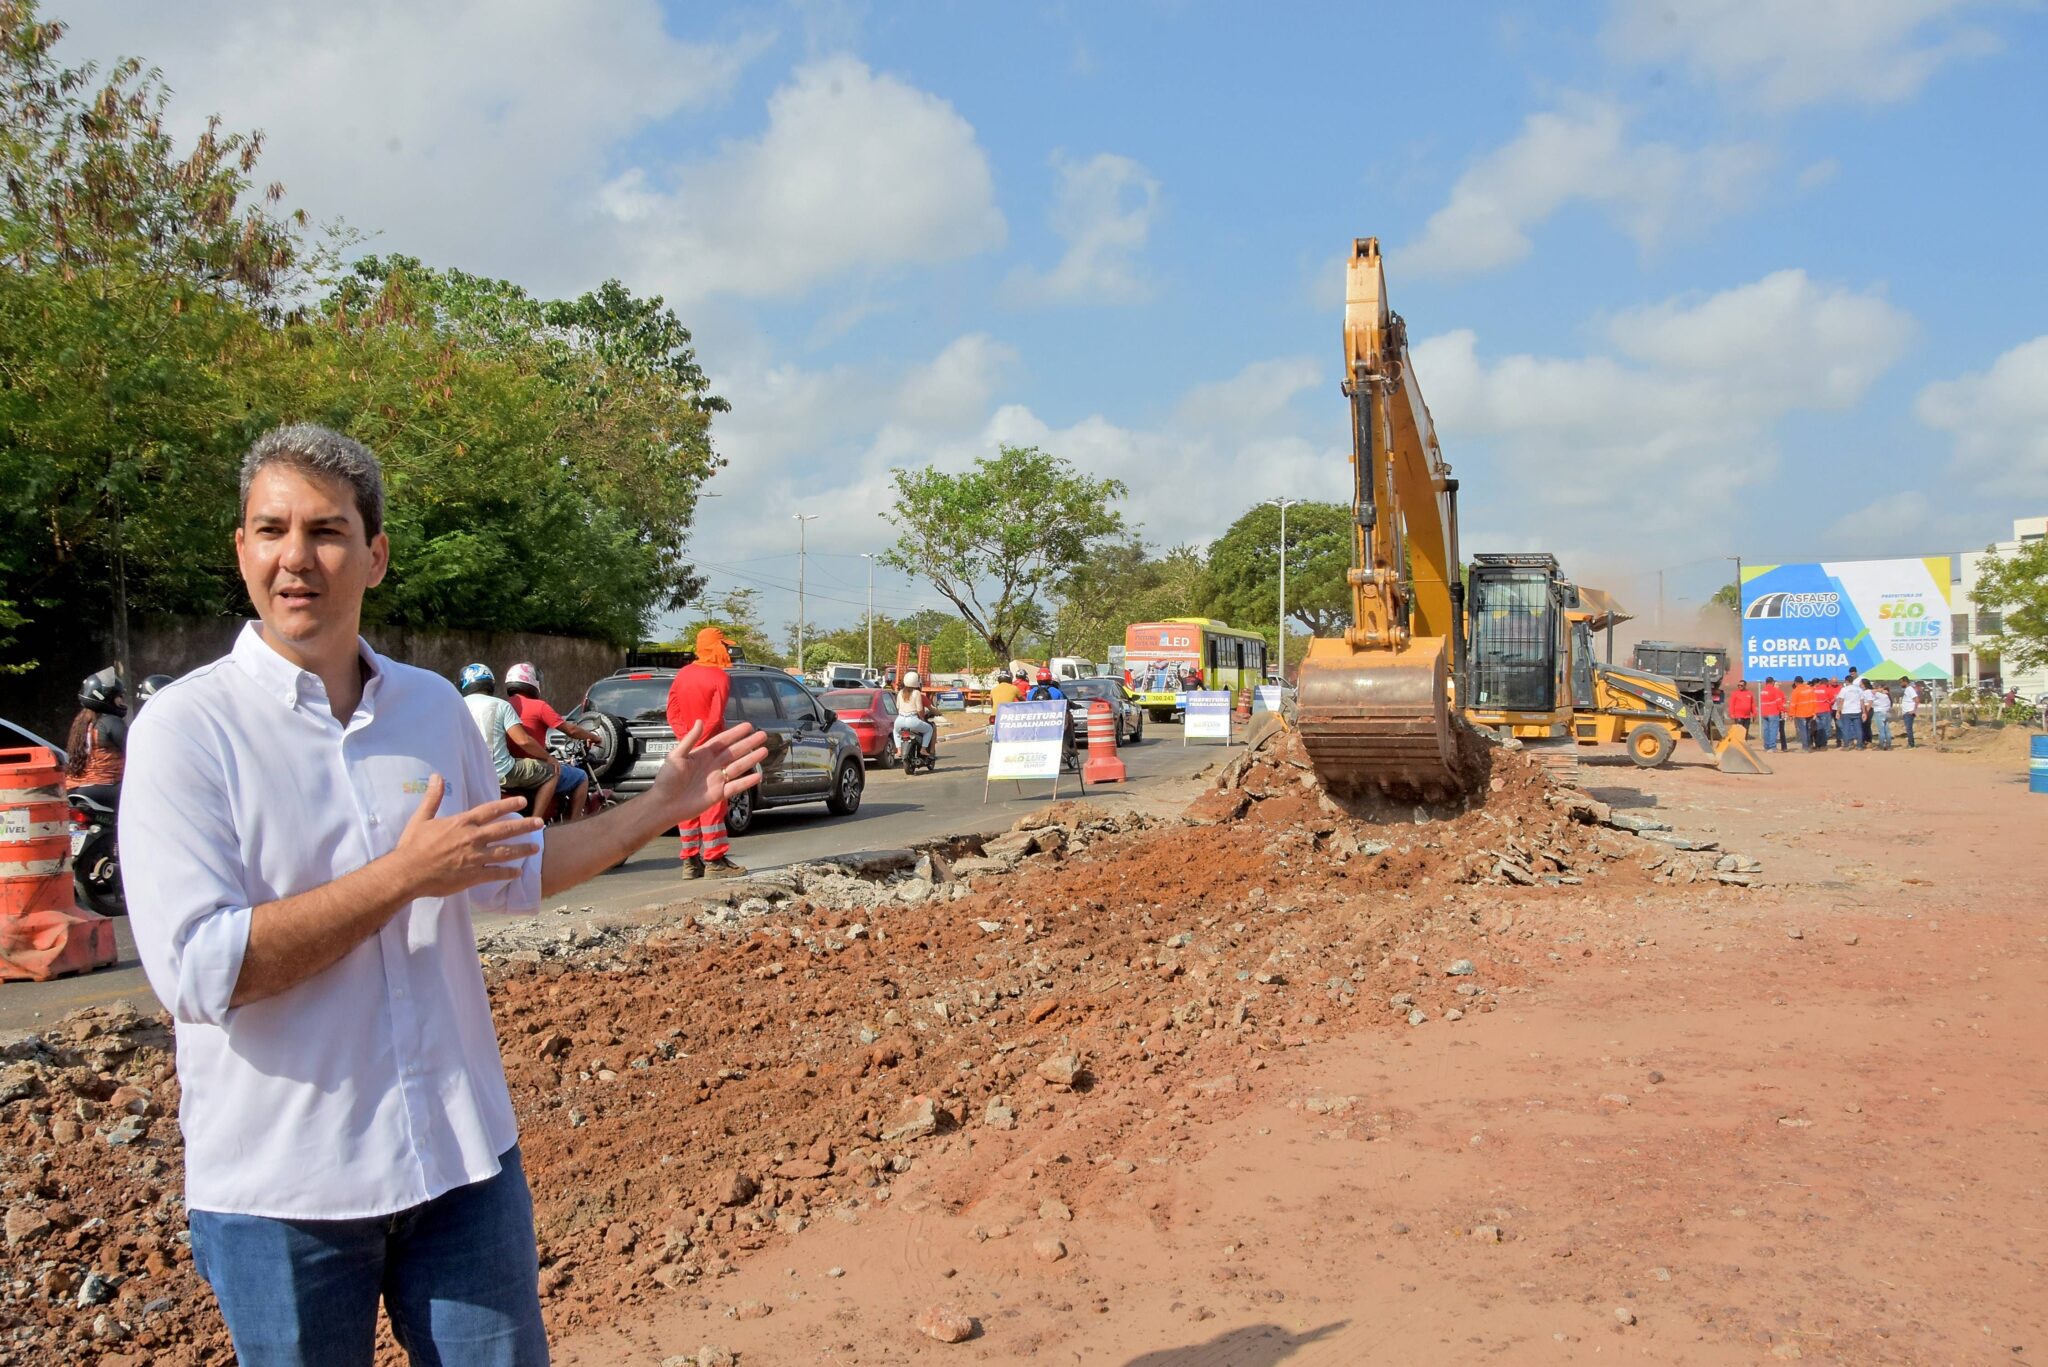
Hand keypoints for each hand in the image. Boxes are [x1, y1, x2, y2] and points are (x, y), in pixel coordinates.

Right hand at [392, 775, 542, 897]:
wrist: (408, 873)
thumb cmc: (413, 845)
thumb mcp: (422, 818)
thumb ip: (433, 797)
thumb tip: (436, 776)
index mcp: (462, 823)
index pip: (490, 810)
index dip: (508, 805)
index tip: (522, 801)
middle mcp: (473, 838)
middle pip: (505, 830)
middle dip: (525, 826)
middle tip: (540, 823)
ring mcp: (475, 858)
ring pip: (505, 852)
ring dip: (522, 850)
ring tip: (536, 848)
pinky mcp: (473, 876)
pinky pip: (496, 874)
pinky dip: (508, 873)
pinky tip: (518, 873)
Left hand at [647, 721, 768, 823]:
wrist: (665, 805)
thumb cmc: (667, 780)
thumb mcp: (676, 756)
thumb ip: (690, 740)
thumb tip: (700, 721)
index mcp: (702, 755)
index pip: (722, 741)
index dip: (735, 733)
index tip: (748, 726)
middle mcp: (712, 765)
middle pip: (734, 752)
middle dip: (748, 743)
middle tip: (762, 735)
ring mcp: (716, 779)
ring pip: (738, 767)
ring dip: (751, 759)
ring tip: (764, 751)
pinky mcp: (718, 794)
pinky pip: (735, 786)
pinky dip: (747, 782)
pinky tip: (758, 776)